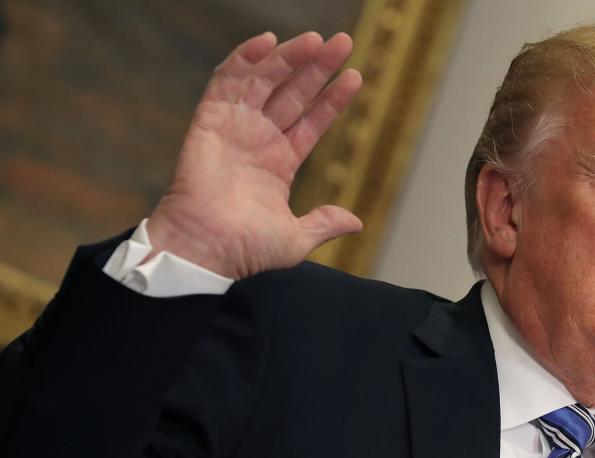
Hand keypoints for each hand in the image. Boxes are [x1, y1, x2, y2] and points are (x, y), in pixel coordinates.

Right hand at [145, 32, 362, 278]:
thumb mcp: (297, 238)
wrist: (206, 249)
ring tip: (316, 39)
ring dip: (289, 57)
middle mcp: (258, 141)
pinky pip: (228, 81)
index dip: (332, 100)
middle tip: (343, 42)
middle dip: (317, 68)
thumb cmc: (246, 249)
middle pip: (294, 94)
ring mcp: (235, 128)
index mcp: (280, 164)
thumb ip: (324, 223)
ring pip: (266, 82)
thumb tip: (356, 221)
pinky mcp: (210, 121)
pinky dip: (245, 58)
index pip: (312, 122)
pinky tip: (268, 41)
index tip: (355, 77)